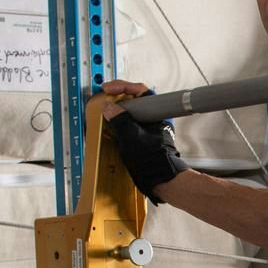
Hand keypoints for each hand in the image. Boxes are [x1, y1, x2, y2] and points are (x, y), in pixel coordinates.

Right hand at [99, 79, 188, 203]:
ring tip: (105, 112)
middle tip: (105, 98)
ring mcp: (149, 129)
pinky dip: (119, 125)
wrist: (162, 180)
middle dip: (118, 98)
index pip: (139, 90)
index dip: (122, 87)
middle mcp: (153, 119)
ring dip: (117, 112)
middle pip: (134, 100)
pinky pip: (129, 125)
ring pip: (131, 113)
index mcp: (155, 114)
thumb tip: (109, 108)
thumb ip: (119, 120)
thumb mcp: (131, 138)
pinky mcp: (143, 138)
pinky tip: (110, 128)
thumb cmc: (154, 161)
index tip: (108, 89)